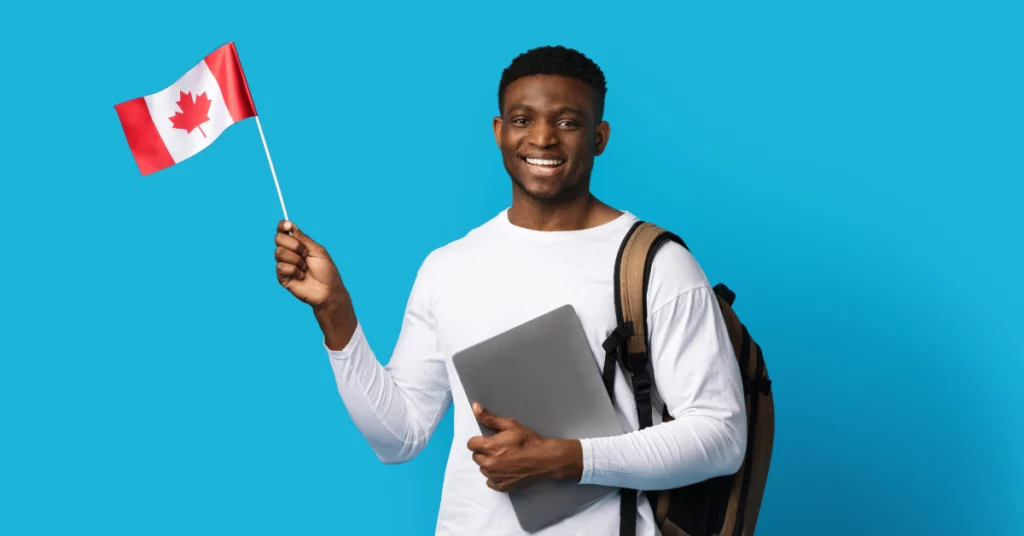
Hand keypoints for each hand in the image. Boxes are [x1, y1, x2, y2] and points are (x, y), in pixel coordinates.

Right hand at [274, 220, 342, 308]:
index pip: (283, 231)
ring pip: (279, 252)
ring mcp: (285, 264)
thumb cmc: (326, 271)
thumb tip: (290, 225)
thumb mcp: (317, 250)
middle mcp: (289, 252)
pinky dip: (294, 271)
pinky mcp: (282, 277)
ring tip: (305, 268)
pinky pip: (281, 267)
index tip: (287, 226)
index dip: (283, 226)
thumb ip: (303, 238)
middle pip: (278, 239)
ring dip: (296, 260)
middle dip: (294, 245)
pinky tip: (301, 276)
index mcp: (298, 244)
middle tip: (305, 254)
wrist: (328, 290)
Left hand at [467, 403, 582, 492]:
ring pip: (483, 469)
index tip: (488, 440)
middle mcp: (489, 463)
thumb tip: (475, 407)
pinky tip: (505, 470)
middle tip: (498, 448)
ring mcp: (495, 476)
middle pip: (476, 457)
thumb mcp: (510, 425)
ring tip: (503, 459)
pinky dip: (495, 477)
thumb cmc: (528, 440)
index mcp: (489, 447)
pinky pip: (490, 482)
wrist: (545, 459)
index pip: (471, 444)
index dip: (479, 441)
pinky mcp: (502, 486)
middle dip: (484, 452)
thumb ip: (489, 418)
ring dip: (489, 464)